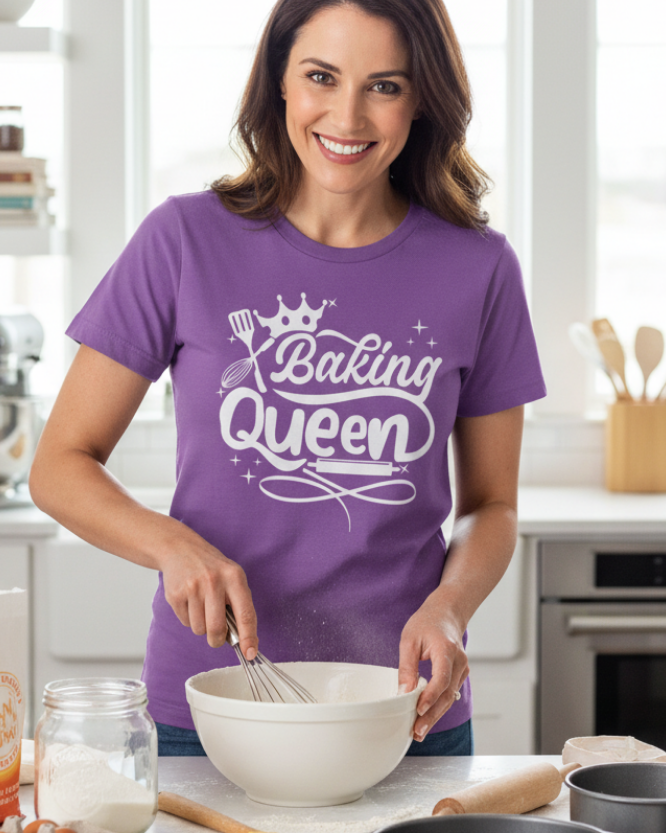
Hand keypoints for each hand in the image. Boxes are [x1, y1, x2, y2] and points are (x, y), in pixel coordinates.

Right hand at [159, 537, 257, 656]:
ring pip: (200, 629)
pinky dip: (189, 618)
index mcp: (234, 577)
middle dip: (218, 639)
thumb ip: (239, 604)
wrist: (180, 548)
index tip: (250, 653)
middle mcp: (214, 581)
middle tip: (217, 635)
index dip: (249, 637)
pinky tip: (190, 601)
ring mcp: (193, 587)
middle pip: (217, 628)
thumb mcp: (232, 577)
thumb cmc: (212, 568)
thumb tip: (245, 640)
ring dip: (202, 626)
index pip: (245, 614)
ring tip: (202, 606)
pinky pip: (185, 623)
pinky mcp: (175, 594)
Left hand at [398, 595, 469, 740]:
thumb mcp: (409, 641)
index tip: (418, 710)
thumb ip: (407, 667)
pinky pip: (450, 693)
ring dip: (435, 715)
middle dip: (431, 715)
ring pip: (449, 697)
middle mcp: (459, 661)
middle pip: (447, 694)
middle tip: (416, 732)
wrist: (446, 613)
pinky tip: (427, 718)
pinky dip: (439, 706)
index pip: (441, 679)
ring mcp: (463, 668)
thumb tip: (403, 693)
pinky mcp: (460, 673)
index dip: (430, 697)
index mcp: (446, 650)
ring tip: (419, 731)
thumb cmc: (426, 623)